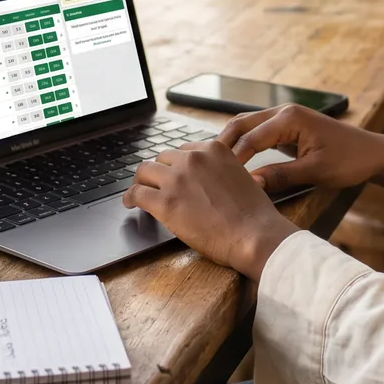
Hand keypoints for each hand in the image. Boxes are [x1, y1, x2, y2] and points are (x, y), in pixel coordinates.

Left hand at [123, 141, 297, 278]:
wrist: (254, 234)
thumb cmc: (252, 214)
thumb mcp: (240, 176)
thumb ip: (218, 171)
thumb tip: (203, 181)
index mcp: (214, 149)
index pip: (184, 150)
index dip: (176, 164)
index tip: (172, 174)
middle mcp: (193, 158)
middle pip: (162, 158)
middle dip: (158, 171)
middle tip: (154, 183)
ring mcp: (177, 179)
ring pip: (145, 170)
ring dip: (141, 181)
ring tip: (138, 191)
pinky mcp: (165, 201)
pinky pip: (137, 193)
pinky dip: (130, 197)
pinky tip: (130, 203)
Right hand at [218, 104, 383, 200]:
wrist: (373, 153)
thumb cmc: (350, 161)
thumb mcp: (315, 172)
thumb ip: (281, 176)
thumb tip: (251, 184)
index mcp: (290, 118)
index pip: (250, 138)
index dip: (232, 158)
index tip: (217, 177)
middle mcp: (284, 111)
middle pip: (242, 124)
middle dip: (223, 143)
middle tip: (205, 165)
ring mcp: (286, 116)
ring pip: (248, 125)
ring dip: (232, 141)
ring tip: (214, 163)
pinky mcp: (289, 126)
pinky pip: (260, 130)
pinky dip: (245, 142)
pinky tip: (235, 159)